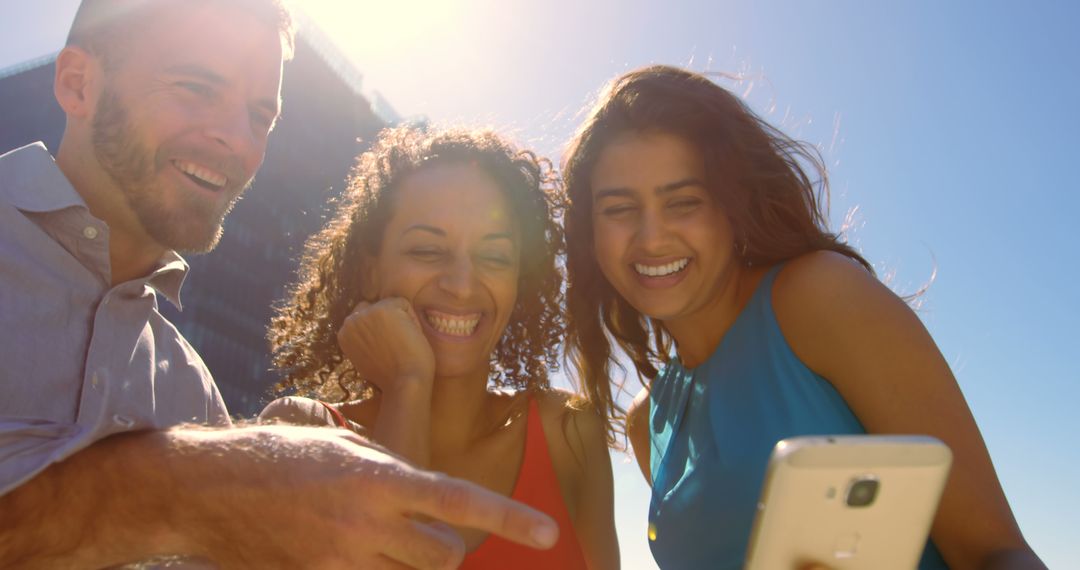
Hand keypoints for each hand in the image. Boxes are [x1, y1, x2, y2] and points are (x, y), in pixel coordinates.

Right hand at [171, 425, 558, 568]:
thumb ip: (391, 471)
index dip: (510, 517)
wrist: (204, 488)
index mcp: (379, 478)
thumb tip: (426, 499)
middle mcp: (366, 523)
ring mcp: (340, 561)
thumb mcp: (343, 444)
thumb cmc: (278, 455)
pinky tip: (349, 551)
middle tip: (419, 532)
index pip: (460, 501)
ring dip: (409, 565)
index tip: (548, 531)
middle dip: (443, 547)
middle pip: (443, 555)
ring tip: (378, 541)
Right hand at [337, 298, 435, 398]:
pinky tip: (410, 337)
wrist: (404, 383)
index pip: (364, 319)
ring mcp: (366, 313)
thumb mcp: (365, 357)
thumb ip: (362, 340)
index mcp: (343, 333)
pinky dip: (412, 319)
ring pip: (390, 305)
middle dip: (387, 322)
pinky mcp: (384, 309)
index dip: (380, 332)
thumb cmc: (391, 375)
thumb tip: (371, 327)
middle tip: (396, 346)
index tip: (387, 350)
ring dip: (400, 320)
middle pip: (375, 308)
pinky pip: (404, 304)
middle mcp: (350, 321)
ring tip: (403, 342)